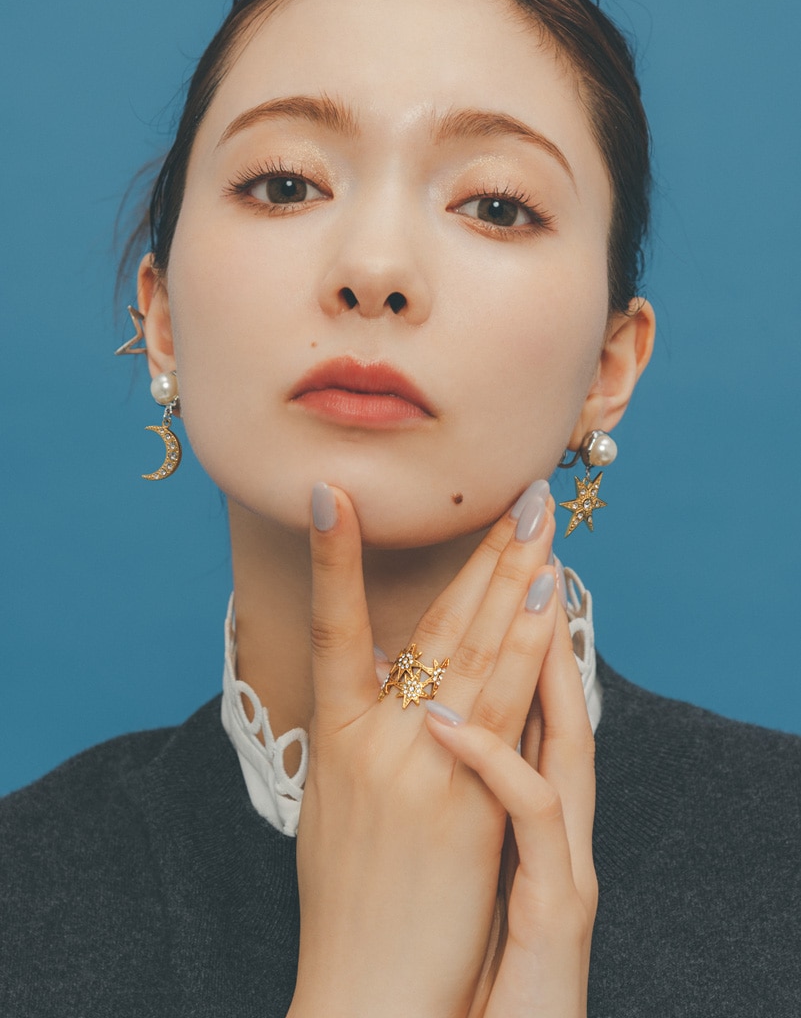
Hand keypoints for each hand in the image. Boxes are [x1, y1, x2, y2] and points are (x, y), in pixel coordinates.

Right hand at [288, 480, 580, 1017]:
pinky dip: (528, 653)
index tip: (335, 491)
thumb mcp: (334, 798)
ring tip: (541, 527)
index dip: (333, 556)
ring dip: (514, 584)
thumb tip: (391, 670)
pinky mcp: (465, 803)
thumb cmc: (346, 895)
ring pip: (474, 655)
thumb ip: (365, 727)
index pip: (332, 623)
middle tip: (518, 495)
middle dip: (481, 555)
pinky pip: (504, 712)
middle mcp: (372, 738)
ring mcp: (419, 767)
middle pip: (434, 626)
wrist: (363, 987)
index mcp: (331, 731)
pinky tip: (548, 608)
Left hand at [426, 567, 596, 1017]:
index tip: (502, 536)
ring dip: (536, 644)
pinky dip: (492, 759)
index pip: (518, 680)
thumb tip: (426, 690)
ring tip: (529, 570)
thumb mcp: (458, 837)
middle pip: (538, 685)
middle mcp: (550, 812)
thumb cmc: (436, 939)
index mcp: (518, 793)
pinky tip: (447, 720)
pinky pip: (533, 814)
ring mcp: (560, 853)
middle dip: (529, 592)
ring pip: (552, 731)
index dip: (510, 603)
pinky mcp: (560, 901)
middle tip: (528, 516)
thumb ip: (460, 763)